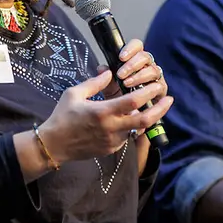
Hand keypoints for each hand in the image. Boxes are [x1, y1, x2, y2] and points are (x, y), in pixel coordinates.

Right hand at [38, 69, 172, 163]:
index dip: (148, 93)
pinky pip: (127, 136)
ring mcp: (112, 141)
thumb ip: (94, 83)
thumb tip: (109, 73)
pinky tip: (129, 118)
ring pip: (137, 129)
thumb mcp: (74, 94)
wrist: (54, 145)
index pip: (133, 102)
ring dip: (145, 118)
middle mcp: (111, 128)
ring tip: (150, 106)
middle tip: (169, 99)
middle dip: (160, 109)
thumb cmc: (62, 117)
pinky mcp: (111, 149)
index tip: (157, 86)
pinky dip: (131, 127)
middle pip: (145, 120)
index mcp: (102, 112)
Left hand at [99, 39, 167, 101]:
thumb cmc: (118, 98)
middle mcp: (146, 66)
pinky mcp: (161, 89)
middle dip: (132, 64)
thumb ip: (105, 79)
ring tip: (127, 84)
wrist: (125, 116)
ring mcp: (155, 77)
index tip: (121, 57)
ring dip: (139, 76)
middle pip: (145, 56)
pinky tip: (141, 91)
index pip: (137, 46)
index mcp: (134, 60)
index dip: (131, 49)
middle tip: (120, 74)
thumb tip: (101, 68)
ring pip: (153, 69)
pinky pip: (160, 84)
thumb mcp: (108, 89)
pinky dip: (151, 87)